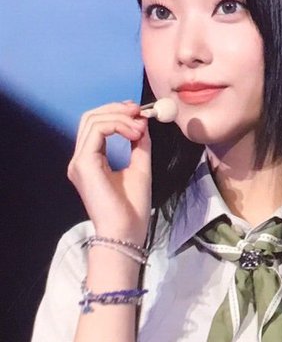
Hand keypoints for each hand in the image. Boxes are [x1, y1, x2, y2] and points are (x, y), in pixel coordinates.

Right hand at [68, 101, 151, 244]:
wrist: (126, 232)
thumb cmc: (132, 209)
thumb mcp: (140, 167)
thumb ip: (139, 144)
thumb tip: (143, 122)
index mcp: (91, 161)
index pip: (96, 125)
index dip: (117, 113)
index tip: (139, 112)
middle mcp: (81, 160)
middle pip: (90, 118)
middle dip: (116, 109)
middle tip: (139, 111)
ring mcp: (79, 161)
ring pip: (93, 120)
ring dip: (120, 117)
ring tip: (140, 127)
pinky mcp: (83, 164)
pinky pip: (97, 131)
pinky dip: (118, 125)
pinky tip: (134, 134)